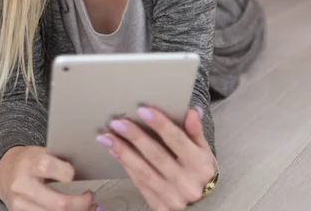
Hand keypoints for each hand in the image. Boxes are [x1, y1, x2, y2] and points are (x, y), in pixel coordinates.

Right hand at [0, 145, 99, 210]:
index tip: (78, 175)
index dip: (70, 174)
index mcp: (30, 163)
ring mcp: (20, 205)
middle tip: (90, 198)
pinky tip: (73, 210)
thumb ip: (59, 161)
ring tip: (88, 207)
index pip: (51, 169)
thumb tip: (87, 168)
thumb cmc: (30, 160)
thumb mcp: (42, 152)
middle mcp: (23, 186)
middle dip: (80, 204)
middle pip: (57, 203)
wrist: (6, 172)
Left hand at [96, 107, 217, 209]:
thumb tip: (192, 111)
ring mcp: (173, 198)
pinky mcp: (160, 207)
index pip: (177, 140)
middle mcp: (188, 183)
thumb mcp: (202, 148)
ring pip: (144, 172)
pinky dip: (126, 166)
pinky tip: (115, 152)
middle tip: (118, 123)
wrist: (201, 201)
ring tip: (107, 137)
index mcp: (201, 165)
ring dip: (123, 152)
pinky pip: (140, 183)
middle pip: (157, 156)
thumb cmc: (198, 168)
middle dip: (135, 137)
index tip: (143, 110)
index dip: (160, 124)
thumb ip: (195, 130)